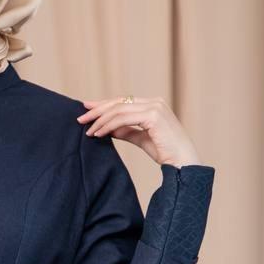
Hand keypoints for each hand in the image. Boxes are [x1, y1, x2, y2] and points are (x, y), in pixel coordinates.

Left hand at [76, 96, 202, 167]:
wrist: (183, 163)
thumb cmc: (166, 152)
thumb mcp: (142, 138)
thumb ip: (127, 130)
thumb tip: (109, 128)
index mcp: (154, 104)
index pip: (124, 101)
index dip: (104, 105)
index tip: (87, 110)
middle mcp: (155, 102)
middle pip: (119, 102)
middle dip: (98, 110)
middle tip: (81, 118)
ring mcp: (155, 107)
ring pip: (119, 109)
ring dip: (100, 120)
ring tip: (89, 131)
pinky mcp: (153, 116)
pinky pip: (123, 118)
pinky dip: (108, 125)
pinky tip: (99, 133)